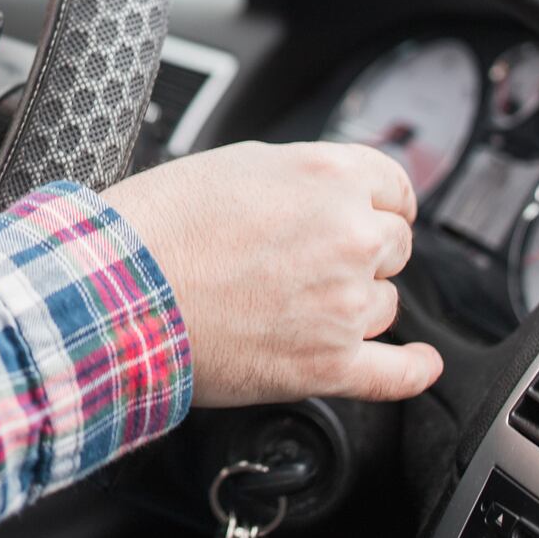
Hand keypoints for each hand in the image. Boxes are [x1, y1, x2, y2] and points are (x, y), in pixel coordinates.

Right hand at [101, 141, 443, 405]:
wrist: (120, 288)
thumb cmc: (159, 224)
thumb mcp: (237, 163)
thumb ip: (300, 176)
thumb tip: (327, 194)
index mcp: (328, 177)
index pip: (395, 188)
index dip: (378, 203)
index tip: (372, 216)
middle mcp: (349, 235)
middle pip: (394, 245)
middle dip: (361, 251)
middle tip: (309, 260)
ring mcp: (344, 302)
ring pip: (385, 303)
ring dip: (354, 302)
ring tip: (295, 303)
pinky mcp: (328, 364)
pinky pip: (395, 374)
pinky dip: (412, 370)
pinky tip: (419, 364)